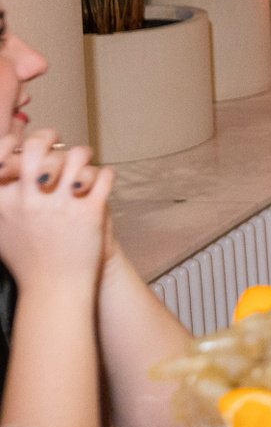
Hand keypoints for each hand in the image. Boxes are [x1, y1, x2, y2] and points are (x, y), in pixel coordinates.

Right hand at [0, 132, 112, 292]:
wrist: (54, 288)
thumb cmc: (27, 257)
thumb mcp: (1, 228)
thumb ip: (1, 200)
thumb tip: (2, 170)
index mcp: (3, 204)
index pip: (0, 158)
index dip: (11, 142)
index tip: (22, 140)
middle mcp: (28, 201)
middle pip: (36, 149)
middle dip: (48, 138)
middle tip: (56, 141)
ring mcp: (59, 205)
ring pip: (76, 156)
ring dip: (82, 154)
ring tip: (82, 159)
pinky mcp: (89, 212)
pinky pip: (103, 176)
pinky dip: (104, 175)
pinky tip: (101, 179)